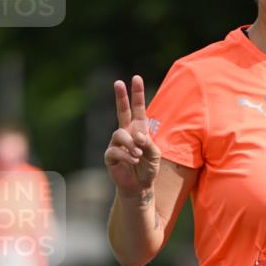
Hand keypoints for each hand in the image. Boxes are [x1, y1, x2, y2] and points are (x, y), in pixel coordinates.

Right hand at [104, 75, 160, 195]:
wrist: (139, 187)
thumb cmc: (148, 169)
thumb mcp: (155, 155)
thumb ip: (149, 143)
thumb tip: (137, 135)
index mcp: (139, 129)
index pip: (138, 109)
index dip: (137, 94)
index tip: (136, 78)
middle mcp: (126, 133)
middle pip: (122, 111)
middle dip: (121, 97)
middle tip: (118, 82)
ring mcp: (116, 143)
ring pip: (120, 134)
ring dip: (131, 144)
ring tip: (138, 155)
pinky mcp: (110, 155)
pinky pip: (115, 150)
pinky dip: (126, 155)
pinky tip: (133, 160)